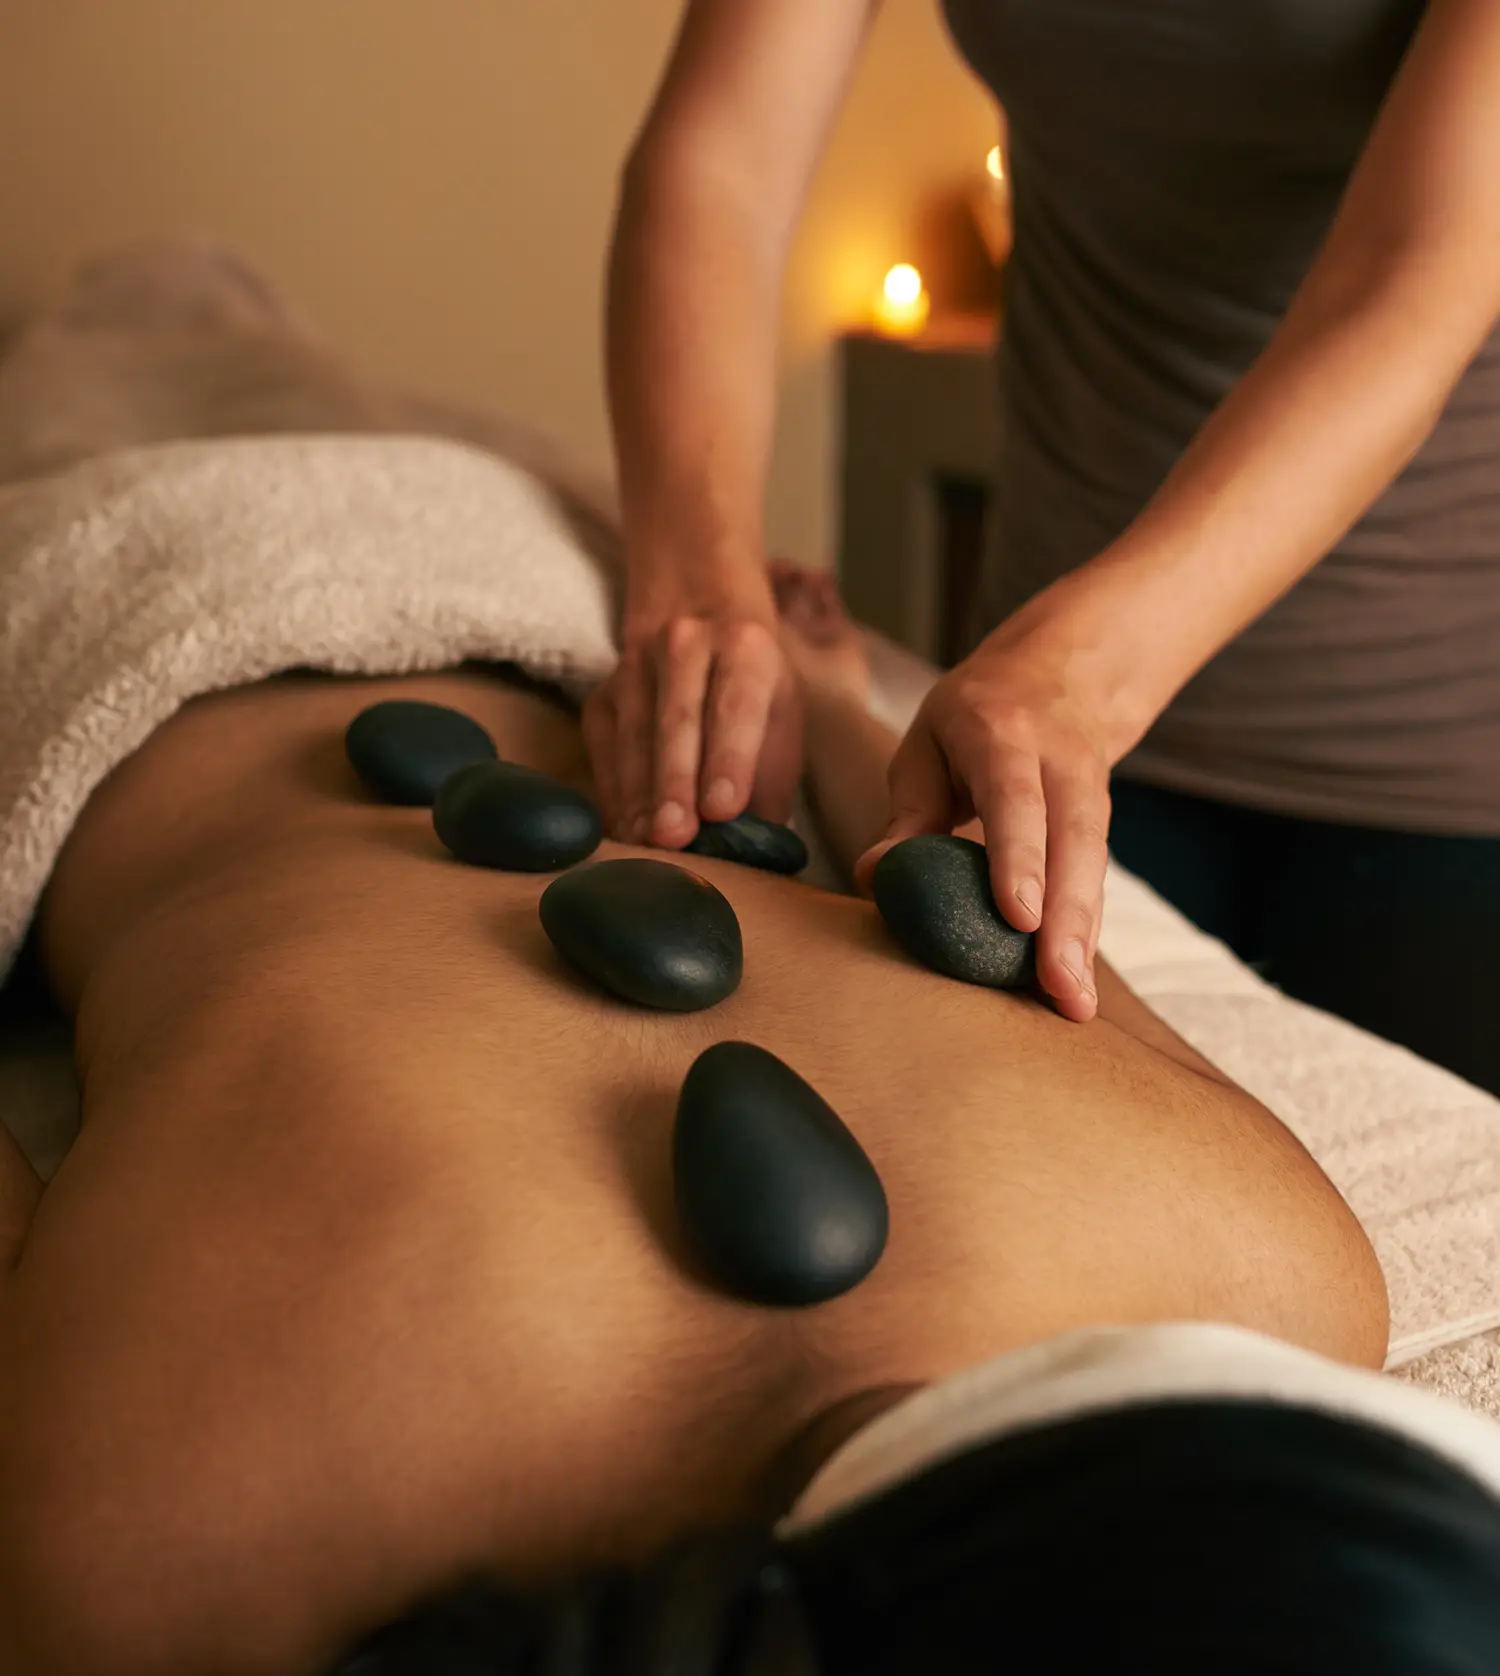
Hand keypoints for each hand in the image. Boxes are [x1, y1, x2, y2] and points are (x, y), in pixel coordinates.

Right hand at [583, 577, 803, 847]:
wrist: (695, 589)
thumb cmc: (749, 667)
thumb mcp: (781, 698)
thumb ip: (773, 765)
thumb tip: (763, 838)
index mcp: (747, 647)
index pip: (738, 705)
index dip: (731, 757)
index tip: (723, 808)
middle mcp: (688, 644)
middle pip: (679, 719)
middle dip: (676, 783)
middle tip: (676, 838)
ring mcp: (637, 662)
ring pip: (635, 733)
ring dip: (640, 793)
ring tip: (647, 841)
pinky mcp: (603, 686)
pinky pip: (605, 743)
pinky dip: (615, 788)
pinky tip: (626, 826)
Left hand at [854, 606, 1142, 1022]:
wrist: (1063, 675)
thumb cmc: (974, 718)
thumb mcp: (927, 744)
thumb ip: (907, 812)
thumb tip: (873, 879)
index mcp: (1004, 733)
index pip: (1015, 798)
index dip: (1020, 856)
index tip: (1020, 917)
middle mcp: (1060, 763)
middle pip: (1074, 842)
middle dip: (1069, 918)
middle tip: (1059, 987)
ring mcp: (1091, 793)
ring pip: (1094, 869)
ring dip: (1085, 939)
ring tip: (1074, 1005)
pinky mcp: (1102, 827)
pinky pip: (1095, 884)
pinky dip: (1086, 936)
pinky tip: (1075, 989)